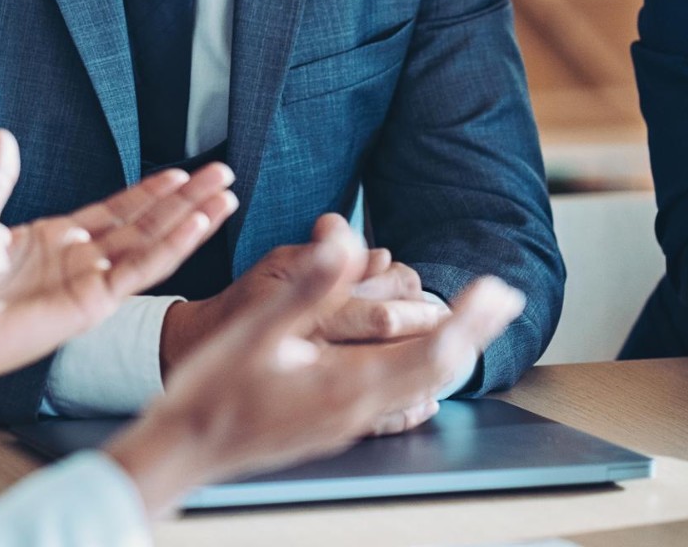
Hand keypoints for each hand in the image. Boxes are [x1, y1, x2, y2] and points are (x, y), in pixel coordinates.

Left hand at [0, 130, 236, 437]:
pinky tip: (198, 226)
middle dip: (186, 199)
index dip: (150, 192)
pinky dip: (173, 247)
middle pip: (148, 223)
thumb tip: (2, 136)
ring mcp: (93, 281)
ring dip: (192, 219)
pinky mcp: (95, 302)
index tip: (180, 173)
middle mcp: (83, 259)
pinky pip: (142, 270)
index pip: (117, 210)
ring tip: (225, 196)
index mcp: (59, 239)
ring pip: (154, 243)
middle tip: (221, 174)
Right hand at [109, 227, 523, 517]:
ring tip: (473, 321)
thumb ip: (309, 286)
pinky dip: (421, 376)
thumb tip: (346, 239)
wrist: (185, 448)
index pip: (429, 351)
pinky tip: (423, 373)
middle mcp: (357, 410)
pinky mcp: (334, 425)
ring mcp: (348, 423)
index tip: (492, 287)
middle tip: (502, 295)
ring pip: (420, 387)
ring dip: (451, 349)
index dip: (467, 319)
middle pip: (437, 370)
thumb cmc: (213, 388)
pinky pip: (396, 402)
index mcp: (344, 384)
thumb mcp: (258, 327)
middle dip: (473, 330)